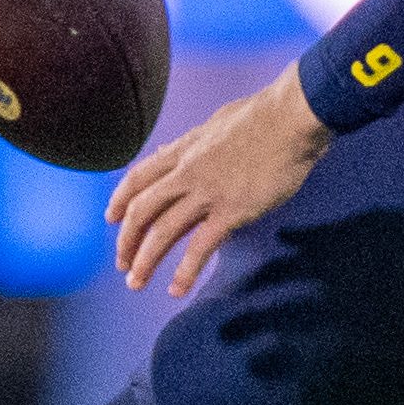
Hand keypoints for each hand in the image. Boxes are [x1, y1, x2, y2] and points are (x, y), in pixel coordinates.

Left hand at [108, 64, 329, 295]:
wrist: (291, 118)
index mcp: (184, 150)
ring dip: (145, 261)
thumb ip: (191, 142)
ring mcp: (207, 193)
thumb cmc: (263, 116)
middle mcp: (187, 173)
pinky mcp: (232, 211)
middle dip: (127, 240)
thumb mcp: (215, 122)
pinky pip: (200, 247)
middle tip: (122, 262)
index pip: (139, 178)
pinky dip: (184, 271)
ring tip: (136, 282)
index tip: (112, 219)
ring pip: (162, 232)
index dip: (120, 200)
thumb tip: (169, 151)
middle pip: (142, 210)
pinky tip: (176, 289)